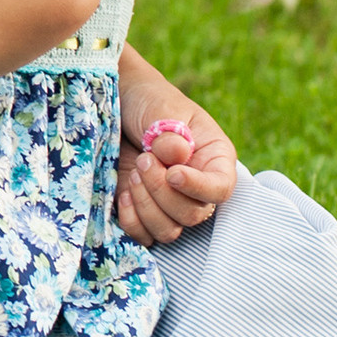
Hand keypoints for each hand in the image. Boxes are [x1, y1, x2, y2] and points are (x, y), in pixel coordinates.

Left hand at [116, 97, 237, 245]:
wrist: (116, 103)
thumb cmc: (148, 101)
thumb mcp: (161, 108)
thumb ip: (171, 132)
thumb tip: (178, 155)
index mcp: (214, 159)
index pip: (220, 189)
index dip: (198, 188)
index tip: (172, 173)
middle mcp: (196, 186)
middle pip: (192, 215)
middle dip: (162, 191)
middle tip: (144, 159)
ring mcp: (169, 201)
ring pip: (169, 230)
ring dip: (146, 205)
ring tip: (135, 171)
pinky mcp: (143, 210)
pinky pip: (143, 235)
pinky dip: (131, 220)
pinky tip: (123, 192)